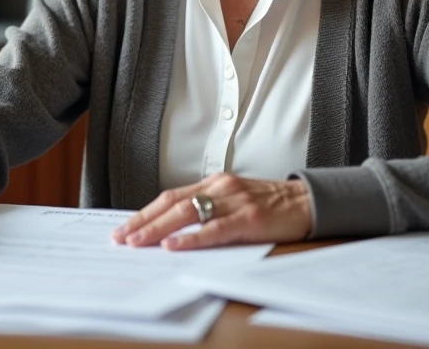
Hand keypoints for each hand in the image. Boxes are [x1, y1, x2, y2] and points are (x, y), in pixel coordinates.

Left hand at [111, 173, 312, 250]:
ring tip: (137, 242)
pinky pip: (214, 229)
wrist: (307, 201)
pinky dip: (191, 238)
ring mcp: (234, 201)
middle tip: (120, 238)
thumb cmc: (270, 205)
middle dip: (143, 221)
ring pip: (187, 213)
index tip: (123, 228)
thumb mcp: (233, 200)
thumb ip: (208, 209)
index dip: (145, 212)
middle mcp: (220, 187)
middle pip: (172, 203)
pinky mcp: (249, 217)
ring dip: (158, 229)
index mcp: (213, 183)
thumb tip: (173, 230)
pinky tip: (174, 245)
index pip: (169, 196)